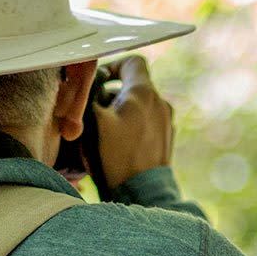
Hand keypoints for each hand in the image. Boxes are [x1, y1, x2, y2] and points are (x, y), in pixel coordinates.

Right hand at [93, 55, 173, 189]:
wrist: (142, 193)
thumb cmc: (116, 157)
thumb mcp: (94, 121)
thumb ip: (90, 94)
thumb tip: (89, 83)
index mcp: (144, 92)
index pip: (132, 62)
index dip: (113, 67)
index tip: (99, 83)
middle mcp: (160, 103)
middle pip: (136, 84)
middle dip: (114, 93)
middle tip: (97, 110)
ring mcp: (167, 122)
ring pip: (141, 104)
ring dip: (123, 110)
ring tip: (107, 130)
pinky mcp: (166, 139)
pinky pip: (148, 122)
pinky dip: (134, 125)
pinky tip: (121, 144)